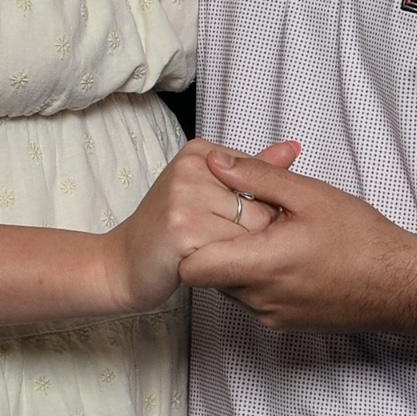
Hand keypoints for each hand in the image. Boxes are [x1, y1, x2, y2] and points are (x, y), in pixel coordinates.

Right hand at [102, 139, 300, 312]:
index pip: (261, 182)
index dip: (255, 214)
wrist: (123, 262)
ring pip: (252, 232)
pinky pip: (233, 252)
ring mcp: (185, 196)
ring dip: (239, 254)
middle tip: (216, 242)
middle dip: (250, 237)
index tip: (225, 224)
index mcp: (201, 152)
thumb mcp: (211, 190)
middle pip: (261, 208)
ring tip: (211, 252)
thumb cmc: (172, 228)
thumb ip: (254, 171)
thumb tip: (293, 148)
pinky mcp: (182, 229)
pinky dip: (226, 267)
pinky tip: (203, 264)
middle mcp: (192, 167)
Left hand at [178, 148, 416, 331]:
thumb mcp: (308, 194)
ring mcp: (271, 316)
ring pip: (229, 285)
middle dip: (217, 241)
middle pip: (208, 273)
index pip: (191, 268)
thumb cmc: (361, 238)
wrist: (400, 286)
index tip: (210, 213)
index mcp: (262, 266)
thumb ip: (256, 176)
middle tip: (246, 212)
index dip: (190, 239)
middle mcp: (260, 300)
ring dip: (238, 257)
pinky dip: (256, 273)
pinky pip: (251, 296)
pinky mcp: (283, 323)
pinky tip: (285, 250)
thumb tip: (216, 162)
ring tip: (271, 229)